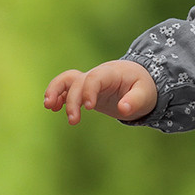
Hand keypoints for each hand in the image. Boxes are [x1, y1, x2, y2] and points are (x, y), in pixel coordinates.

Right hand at [43, 61, 157, 124]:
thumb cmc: (143, 87)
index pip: (94, 78)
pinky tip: (52, 108)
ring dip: (55, 91)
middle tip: (73, 121)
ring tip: (48, 106)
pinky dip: (57, 96)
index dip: (89, 91)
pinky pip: (66, 89)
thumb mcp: (145, 94)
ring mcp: (88, 81)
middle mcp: (96, 75)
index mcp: (111, 73)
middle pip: (77, 82)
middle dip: (72, 100)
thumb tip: (123, 109)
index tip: (89, 108)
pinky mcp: (84, 90)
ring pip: (66, 80)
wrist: (138, 81)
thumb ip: (135, 101)